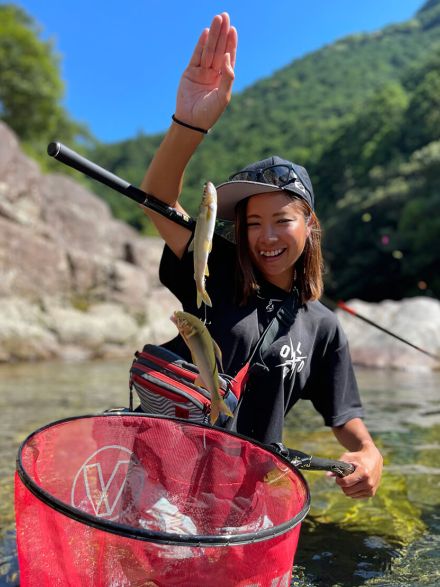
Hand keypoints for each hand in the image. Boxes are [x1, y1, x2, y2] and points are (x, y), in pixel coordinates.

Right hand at [175, 12, 236, 130]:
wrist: (191, 121)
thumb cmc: (210, 113)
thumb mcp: (223, 96)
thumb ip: (227, 77)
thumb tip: (227, 57)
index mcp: (223, 79)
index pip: (228, 57)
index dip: (231, 43)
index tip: (232, 29)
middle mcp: (213, 73)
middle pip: (219, 49)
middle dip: (222, 33)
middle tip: (225, 16)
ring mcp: (201, 72)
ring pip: (208, 50)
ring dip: (213, 35)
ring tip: (217, 19)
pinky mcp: (190, 72)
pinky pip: (196, 55)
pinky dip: (201, 44)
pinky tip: (206, 33)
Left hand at [333, 442, 382, 498]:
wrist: (373, 458)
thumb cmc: (357, 457)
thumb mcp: (347, 457)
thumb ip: (337, 466)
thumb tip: (327, 475)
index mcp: (363, 472)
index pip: (345, 483)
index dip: (338, 480)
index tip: (338, 475)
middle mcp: (368, 482)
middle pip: (347, 491)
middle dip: (342, 485)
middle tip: (344, 477)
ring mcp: (371, 489)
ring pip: (351, 495)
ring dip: (348, 488)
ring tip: (351, 478)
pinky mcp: (371, 493)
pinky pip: (356, 496)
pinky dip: (353, 491)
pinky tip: (356, 482)